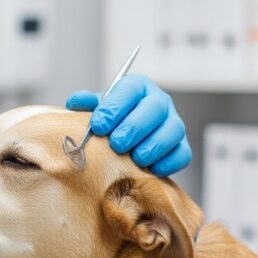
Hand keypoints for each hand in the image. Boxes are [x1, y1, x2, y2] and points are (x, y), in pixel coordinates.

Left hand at [65, 74, 190, 175]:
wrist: (123, 140)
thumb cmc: (109, 122)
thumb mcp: (96, 109)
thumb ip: (85, 104)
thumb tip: (75, 102)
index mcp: (137, 88)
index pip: (130, 90)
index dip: (115, 107)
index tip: (99, 125)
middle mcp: (159, 102)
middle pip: (155, 108)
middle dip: (135, 127)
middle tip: (116, 144)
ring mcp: (173, 123)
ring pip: (173, 130)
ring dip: (153, 146)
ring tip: (134, 158)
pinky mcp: (180, 146)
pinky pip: (182, 154)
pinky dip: (168, 162)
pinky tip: (150, 169)